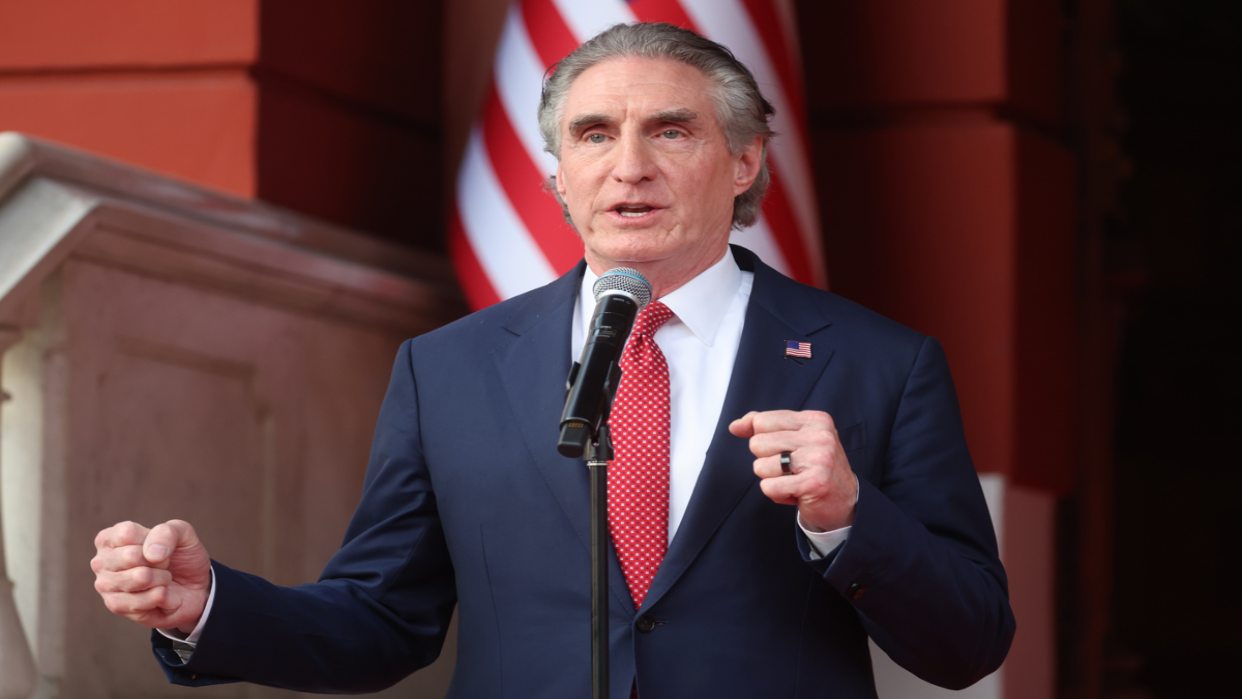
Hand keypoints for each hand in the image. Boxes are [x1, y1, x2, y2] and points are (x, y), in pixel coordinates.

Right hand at [90, 519, 211, 633]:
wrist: (194, 588)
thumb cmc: (181, 556)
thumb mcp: (182, 533)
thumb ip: (167, 533)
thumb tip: (151, 554)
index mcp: (110, 538)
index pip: (127, 533)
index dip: (152, 540)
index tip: (159, 547)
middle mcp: (101, 561)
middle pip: (131, 556)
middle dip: (159, 561)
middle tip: (164, 565)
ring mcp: (105, 586)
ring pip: (139, 578)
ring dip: (162, 578)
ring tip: (164, 578)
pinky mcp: (116, 607)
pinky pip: (143, 600)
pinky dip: (161, 596)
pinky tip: (162, 593)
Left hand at [729, 410, 858, 531]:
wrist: (844, 503)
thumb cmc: (814, 468)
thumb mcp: (794, 440)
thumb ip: (764, 427)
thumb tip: (735, 426)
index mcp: (815, 420)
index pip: (762, 421)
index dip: (762, 440)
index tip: (783, 451)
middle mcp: (819, 436)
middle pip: (757, 444)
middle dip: (768, 461)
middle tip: (792, 469)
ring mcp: (818, 459)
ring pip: (760, 466)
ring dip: (772, 479)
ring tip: (794, 481)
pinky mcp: (814, 483)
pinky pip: (769, 487)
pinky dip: (777, 494)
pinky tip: (796, 493)